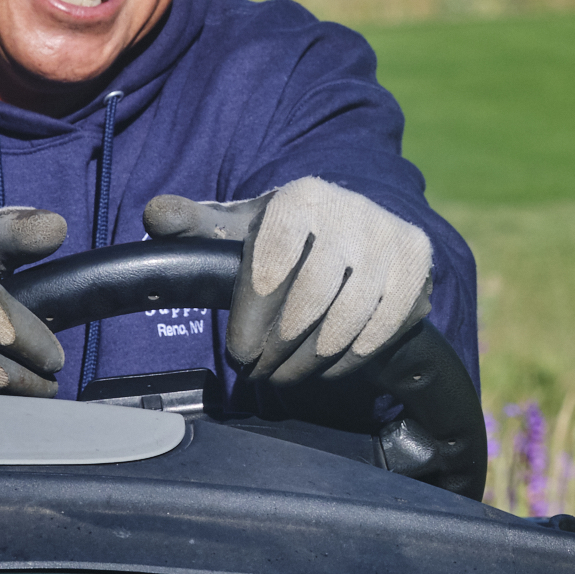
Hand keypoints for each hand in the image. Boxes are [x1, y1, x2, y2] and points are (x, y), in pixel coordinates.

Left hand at [143, 177, 430, 386]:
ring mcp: (391, 240)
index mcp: (302, 198)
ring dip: (311, 362)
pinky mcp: (418, 269)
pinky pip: (383, 330)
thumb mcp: (241, 224)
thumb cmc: (284, 234)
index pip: (271, 266)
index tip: (240, 353)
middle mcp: (352, 212)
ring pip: (348, 321)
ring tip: (287, 375)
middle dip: (279, 349)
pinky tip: (328, 367)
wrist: (358, 225)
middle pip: (310, 301)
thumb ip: (196, 223)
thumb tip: (155, 214)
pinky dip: (351, 359)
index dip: (252, 319)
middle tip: (261, 371)